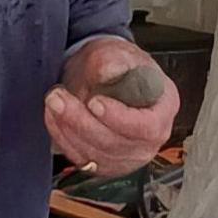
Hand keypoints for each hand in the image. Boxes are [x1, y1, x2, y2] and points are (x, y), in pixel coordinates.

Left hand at [47, 37, 178, 177]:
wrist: (105, 76)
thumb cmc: (118, 65)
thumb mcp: (118, 53)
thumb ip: (114, 61)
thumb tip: (109, 71)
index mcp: (164, 108)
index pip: (147, 126)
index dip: (120, 118)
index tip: (95, 102)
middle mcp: (150, 139)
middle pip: (116, 143)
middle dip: (82, 121)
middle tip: (58, 96)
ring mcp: (128, 155)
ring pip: (95, 154)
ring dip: (68, 128)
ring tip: (53, 101)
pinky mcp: (105, 164)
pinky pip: (81, 158)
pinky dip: (63, 138)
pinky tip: (54, 116)